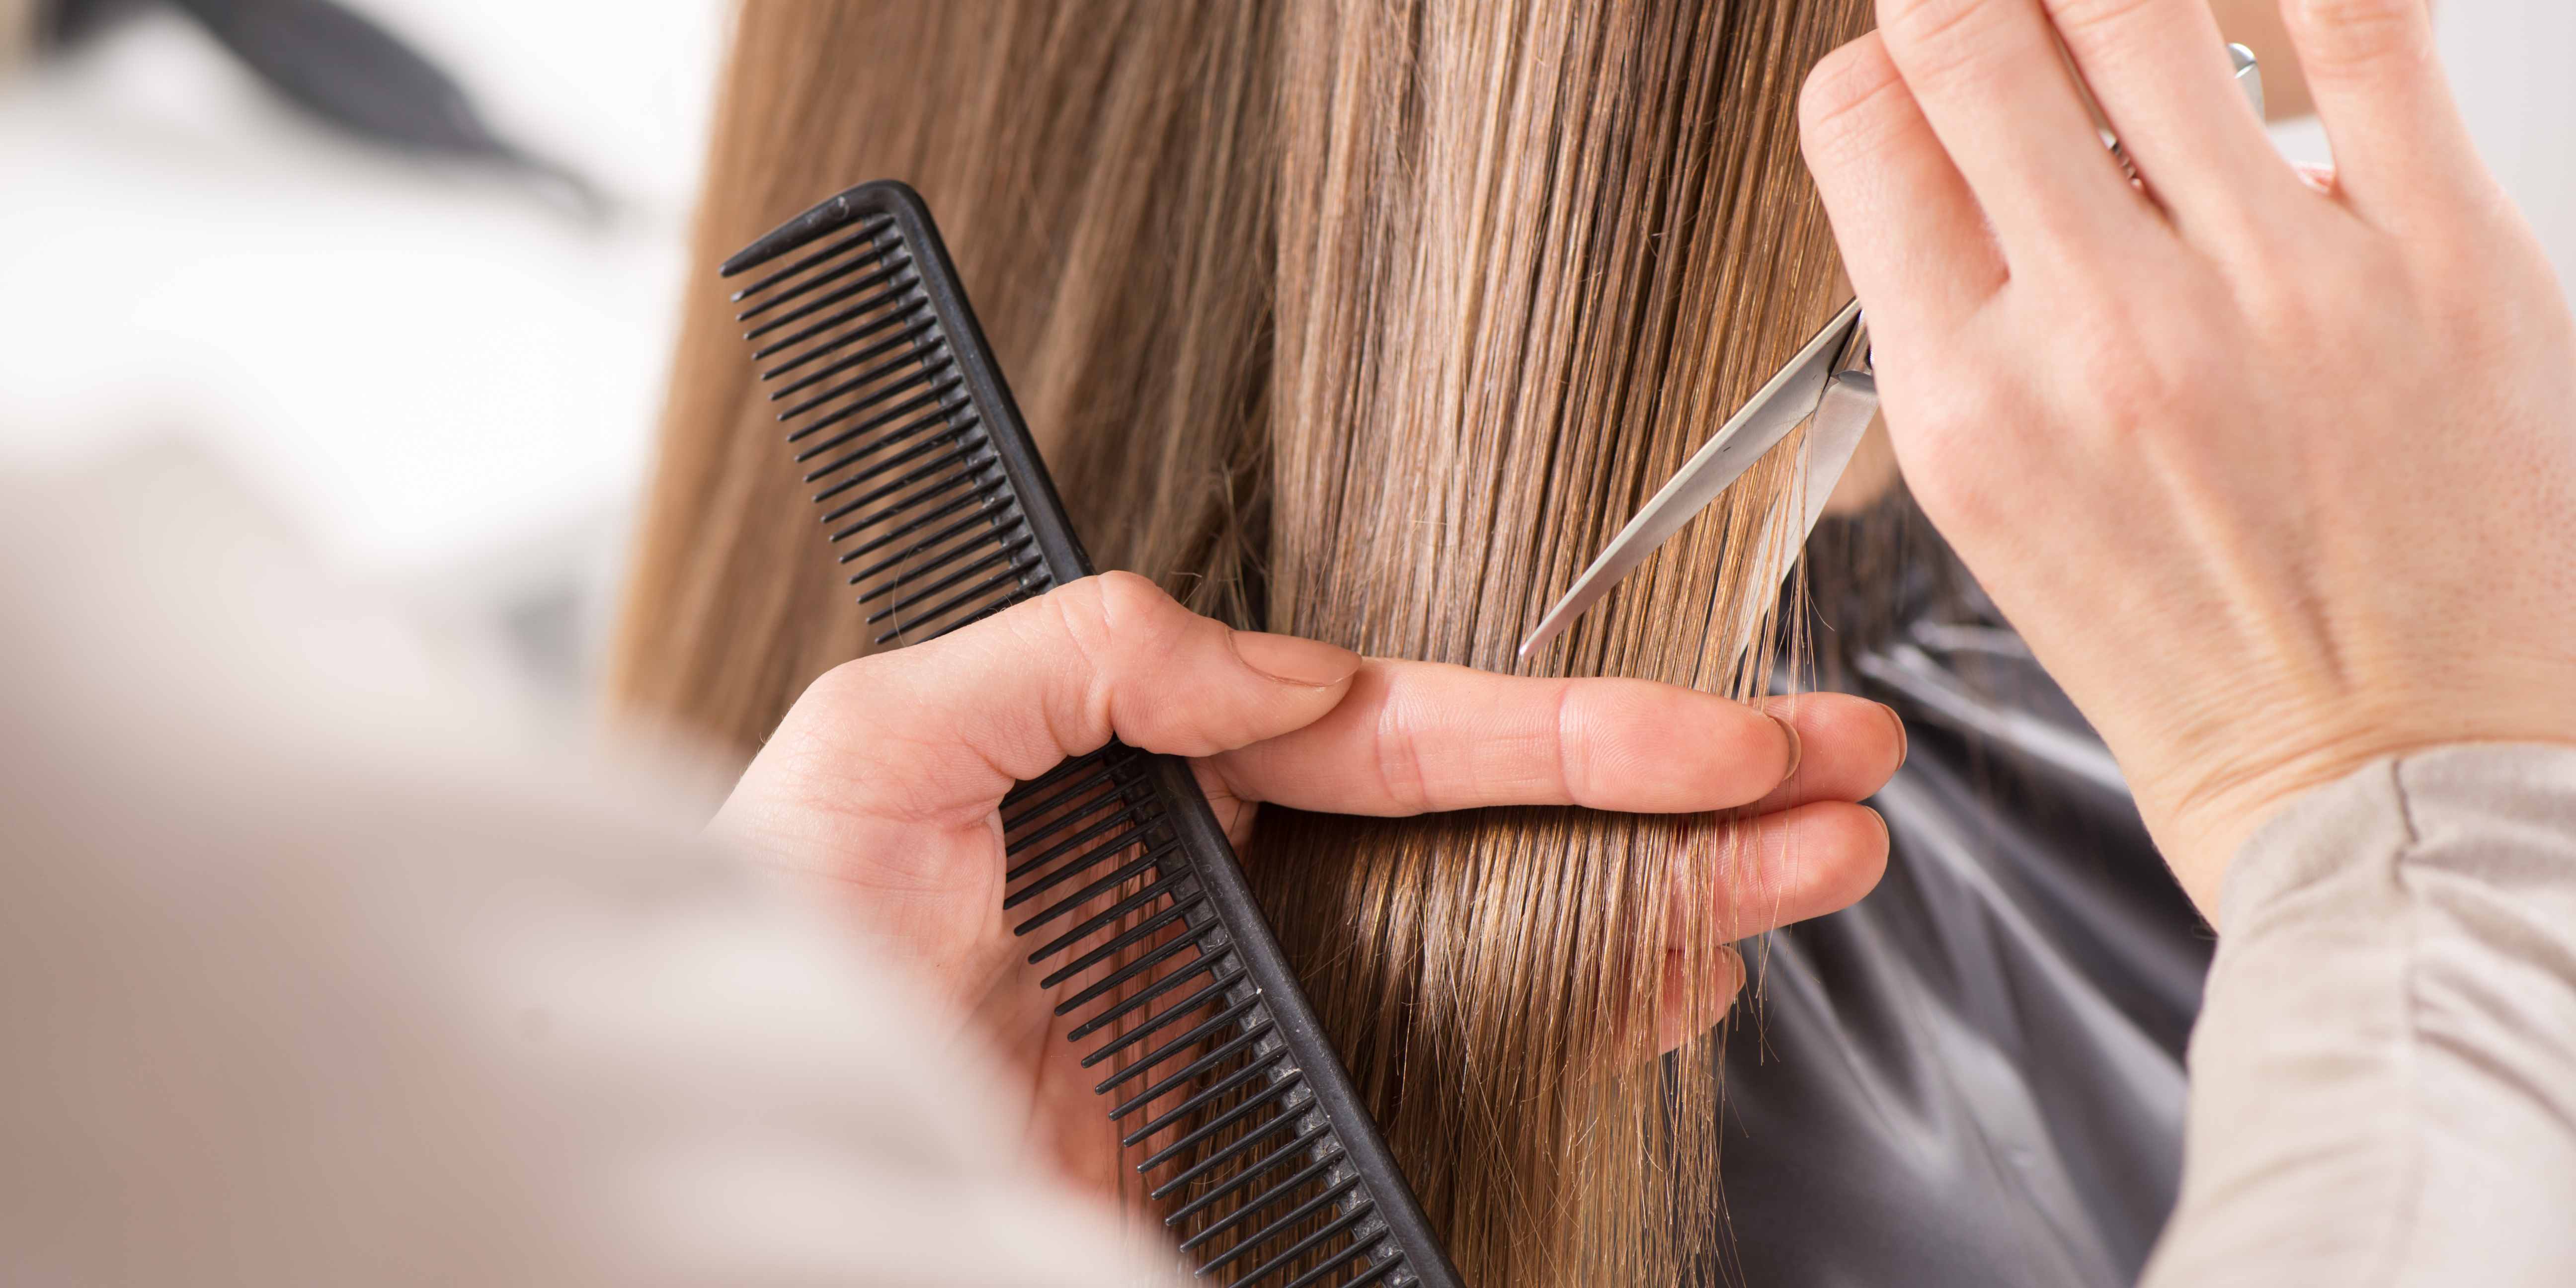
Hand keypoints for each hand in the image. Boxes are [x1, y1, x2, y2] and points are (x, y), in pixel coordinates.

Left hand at [710, 572, 1901, 1196]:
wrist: (745, 1131)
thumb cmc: (772, 931)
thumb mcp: (888, 738)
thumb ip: (1086, 658)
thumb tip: (1287, 668)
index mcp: (1168, 775)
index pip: (1411, 737)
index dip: (1579, 731)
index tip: (1724, 731)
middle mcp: (1240, 882)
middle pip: (1505, 832)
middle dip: (1684, 805)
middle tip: (1843, 790)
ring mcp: (1266, 1002)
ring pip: (1509, 936)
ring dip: (1668, 903)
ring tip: (1812, 876)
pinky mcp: (1264, 1115)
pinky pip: (1452, 1061)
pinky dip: (1576, 1022)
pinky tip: (1674, 986)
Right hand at [1799, 0, 2575, 912]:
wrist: (2387, 787)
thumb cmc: (2198, 664)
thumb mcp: (1996, 512)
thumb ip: (1958, 323)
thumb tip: (1967, 146)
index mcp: (1970, 405)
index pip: (1862, 119)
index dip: (1885, 57)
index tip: (1929, 61)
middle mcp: (2104, 336)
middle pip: (1974, 29)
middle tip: (2016, 12)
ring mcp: (2276, 289)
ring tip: (2134, 14)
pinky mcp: (2445, 260)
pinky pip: (2364, 24)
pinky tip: (2273, 8)